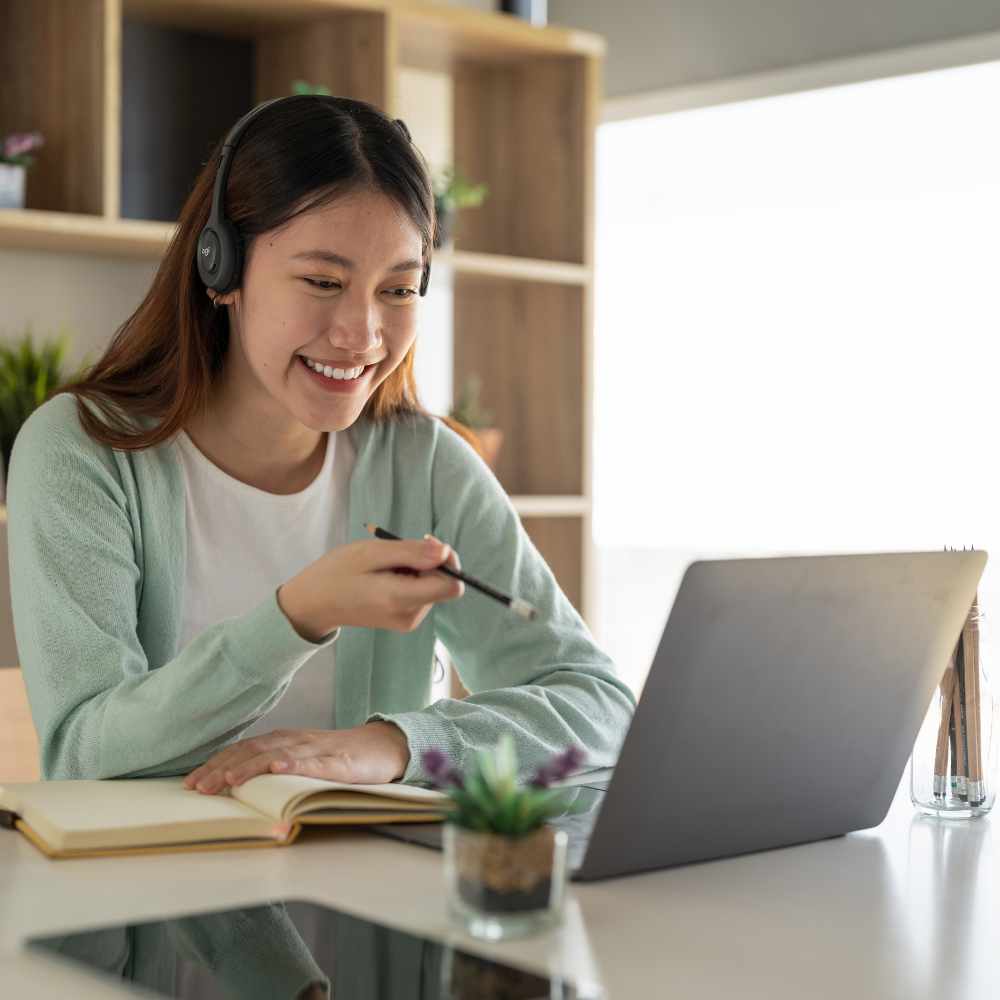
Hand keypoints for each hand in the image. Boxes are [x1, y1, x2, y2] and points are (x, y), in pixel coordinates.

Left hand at [183, 721, 410, 793]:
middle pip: (252, 749)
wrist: (382, 747)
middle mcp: (295, 740)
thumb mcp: (302, 761)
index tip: (190, 783)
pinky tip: (278, 769)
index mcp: (283, 740)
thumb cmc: (339, 757)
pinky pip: (313, 762)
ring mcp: (316, 750)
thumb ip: (274, 768)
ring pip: (277, 754)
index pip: (242, 749)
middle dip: (222, 768)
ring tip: (228, 780)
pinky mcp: (339, 762)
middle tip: (198, 788)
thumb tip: (235, 789)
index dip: (215, 764)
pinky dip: (294, 764)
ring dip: (250, 766)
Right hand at [277, 535, 462, 641]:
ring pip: (434, 586)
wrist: (315, 603)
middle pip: (444, 584)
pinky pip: (423, 592)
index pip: (452, 586)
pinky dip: (411, 579)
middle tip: (395, 553)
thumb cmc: (338, 572)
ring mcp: (409, 621)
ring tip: (385, 568)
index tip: (426, 544)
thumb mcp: (372, 553)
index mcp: (401, 600)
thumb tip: (446, 551)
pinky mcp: (406, 620)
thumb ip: (412, 553)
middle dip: (428, 562)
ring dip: (417, 569)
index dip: (448, 561)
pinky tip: (386, 577)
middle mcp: (410, 616)